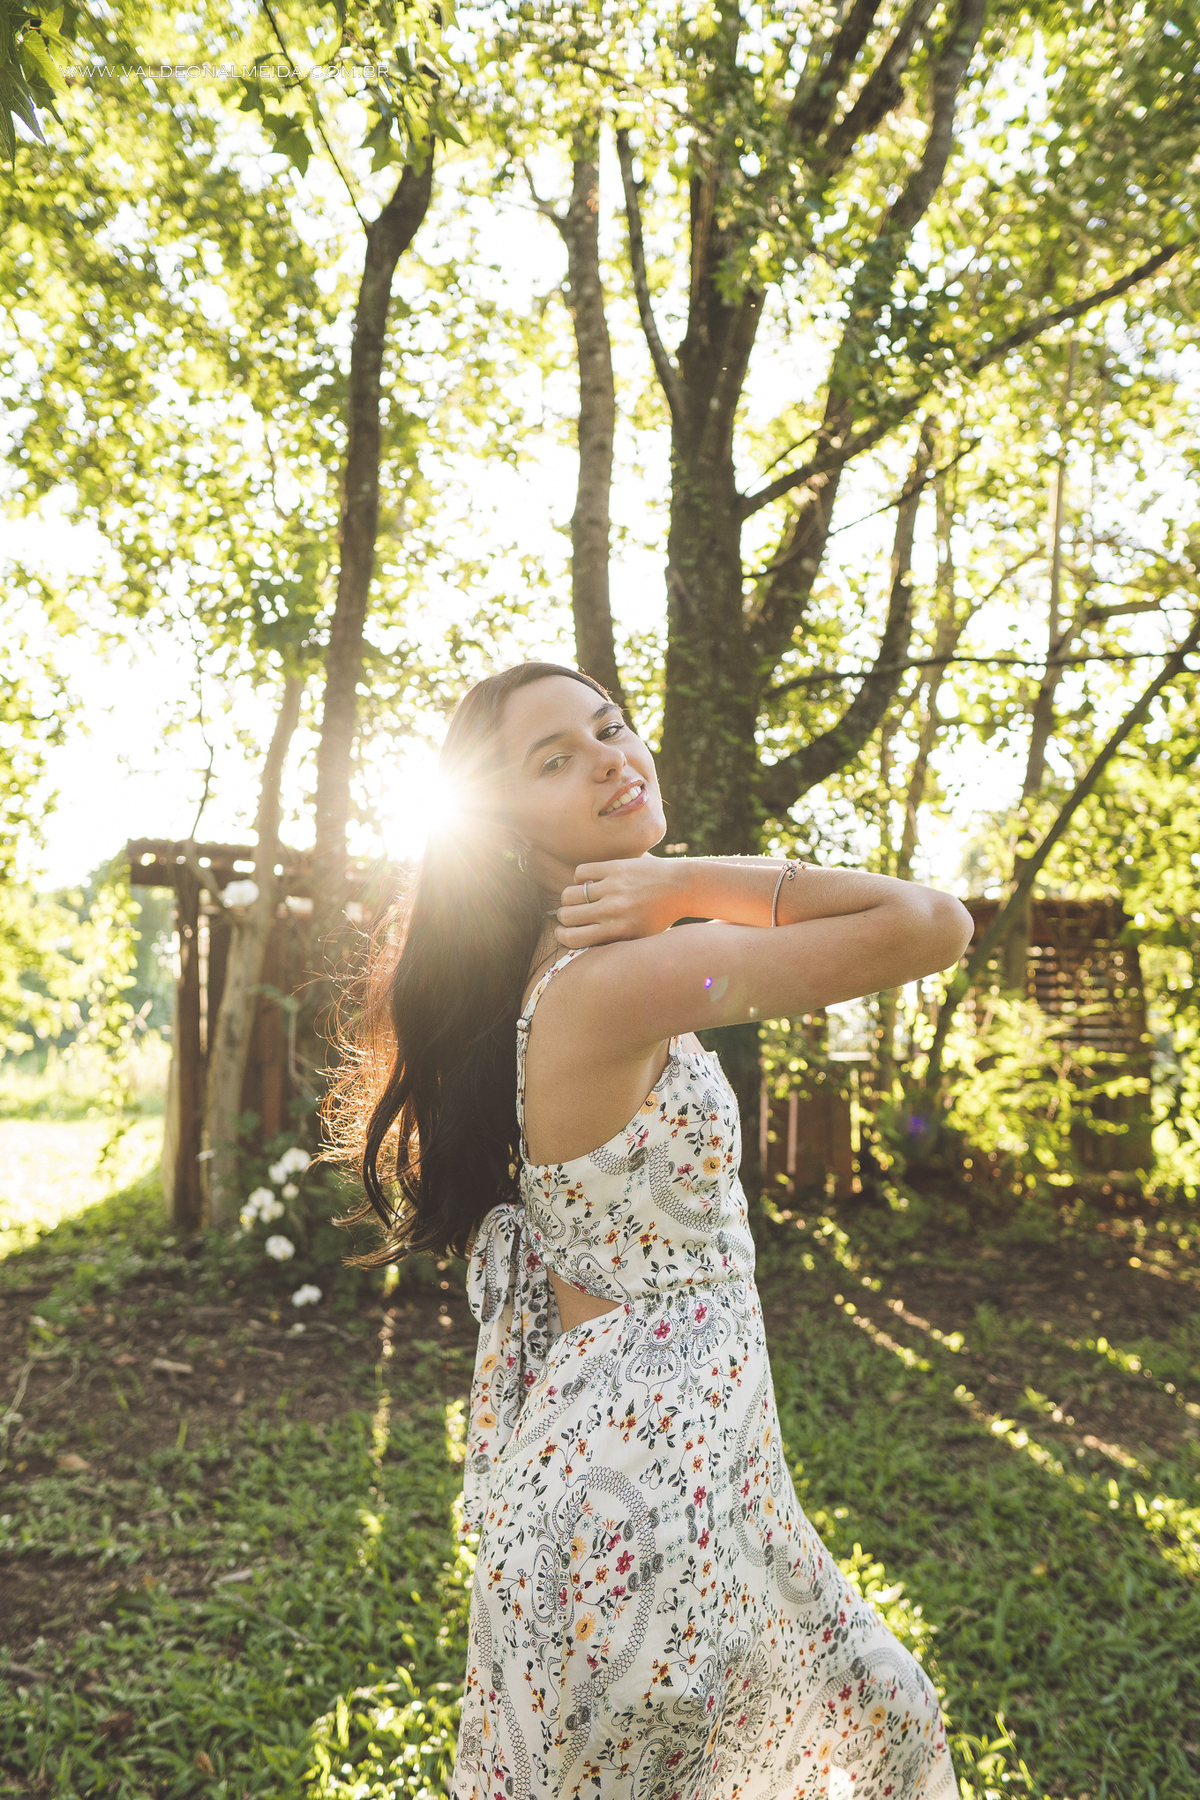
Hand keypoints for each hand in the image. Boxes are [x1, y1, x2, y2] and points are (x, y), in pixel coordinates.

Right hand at [555, 855, 687, 945]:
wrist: (682, 887)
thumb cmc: (660, 917)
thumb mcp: (640, 938)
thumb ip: (613, 942)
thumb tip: (581, 946)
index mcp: (618, 931)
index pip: (573, 938)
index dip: (562, 935)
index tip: (564, 932)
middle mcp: (613, 910)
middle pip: (567, 915)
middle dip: (564, 916)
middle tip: (571, 914)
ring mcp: (613, 887)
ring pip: (570, 894)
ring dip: (569, 897)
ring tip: (578, 898)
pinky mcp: (615, 867)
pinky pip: (581, 872)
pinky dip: (580, 877)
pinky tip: (589, 881)